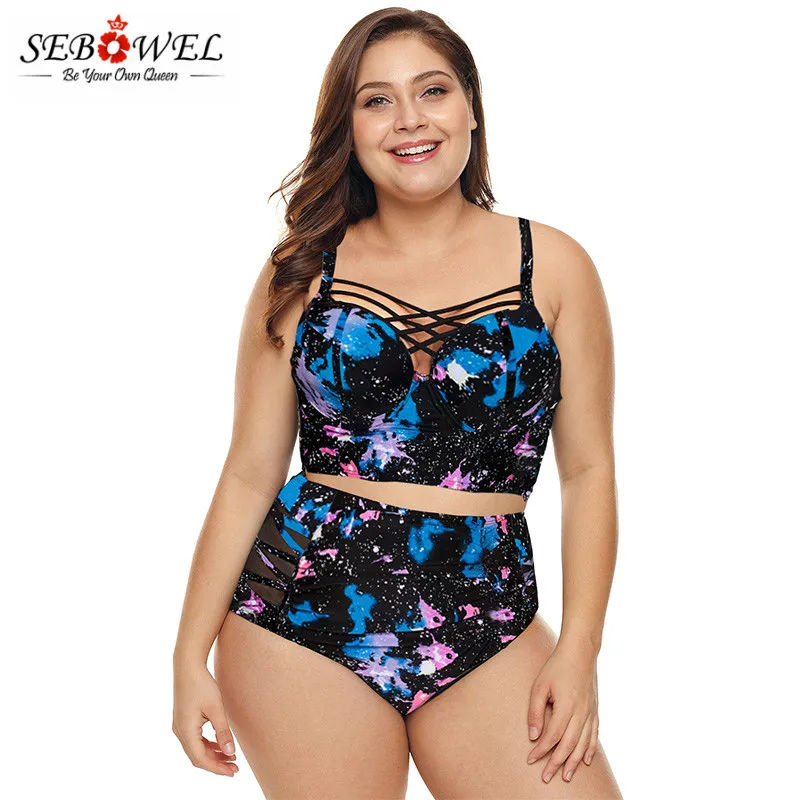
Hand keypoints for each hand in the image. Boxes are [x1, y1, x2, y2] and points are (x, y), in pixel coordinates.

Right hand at [173, 659, 238, 777]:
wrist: (188, 666)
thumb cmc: (202, 685)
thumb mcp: (216, 708)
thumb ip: (223, 731)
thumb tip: (230, 752)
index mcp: (185, 731)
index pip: (200, 759)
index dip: (217, 768)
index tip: (232, 772)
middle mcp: (180, 732)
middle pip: (198, 757)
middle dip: (216, 763)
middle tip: (235, 768)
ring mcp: (180, 726)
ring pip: (196, 749)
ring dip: (213, 754)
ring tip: (231, 757)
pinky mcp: (183, 721)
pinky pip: (195, 739)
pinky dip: (208, 744)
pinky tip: (221, 744)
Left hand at [526, 640, 599, 782]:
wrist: (580, 653)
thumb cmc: (557, 666)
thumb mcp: (540, 685)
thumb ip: (535, 711)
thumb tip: (533, 735)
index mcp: (566, 707)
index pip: (552, 736)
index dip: (541, 750)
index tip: (531, 760)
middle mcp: (581, 713)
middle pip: (568, 745)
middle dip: (556, 763)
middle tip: (547, 777)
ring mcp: (590, 712)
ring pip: (583, 744)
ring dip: (573, 762)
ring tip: (566, 776)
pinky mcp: (595, 710)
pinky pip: (594, 735)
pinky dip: (590, 750)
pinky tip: (586, 760)